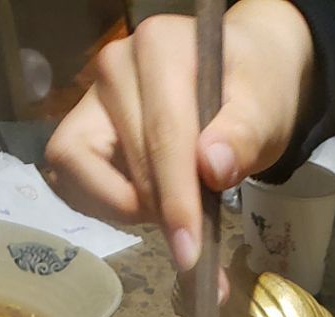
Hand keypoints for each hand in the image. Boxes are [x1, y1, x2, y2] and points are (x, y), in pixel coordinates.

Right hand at [45, 2, 316, 271]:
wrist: (239, 81)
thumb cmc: (252, 92)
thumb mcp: (265, 110)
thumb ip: (244, 136)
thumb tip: (213, 168)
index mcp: (160, 48)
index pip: (163, 135)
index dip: (176, 200)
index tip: (190, 251)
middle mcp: (115, 66)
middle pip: (130, 160)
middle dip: (161, 211)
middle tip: (194, 244)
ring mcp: (92, 97)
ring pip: (82, 169)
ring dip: (125, 208)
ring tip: (170, 214)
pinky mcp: (81, 129)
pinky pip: (69, 177)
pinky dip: (102, 205)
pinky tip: (142, 209)